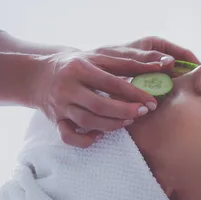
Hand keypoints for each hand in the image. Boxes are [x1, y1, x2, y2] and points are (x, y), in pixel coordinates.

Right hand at [30, 36, 200, 147]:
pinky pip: (69, 137)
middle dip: (124, 111)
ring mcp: (60, 106)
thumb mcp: (98, 59)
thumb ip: (127, 63)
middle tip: (142, 113)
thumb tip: (161, 65)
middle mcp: (67, 87)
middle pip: (99, 105)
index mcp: (80, 68)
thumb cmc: (77, 65)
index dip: (134, 94)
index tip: (152, 102)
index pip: (111, 83)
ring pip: (87, 122)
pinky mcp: (55, 122)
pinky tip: (100, 136)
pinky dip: (85, 140)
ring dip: (110, 125)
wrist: (39, 73)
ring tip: (127, 121)